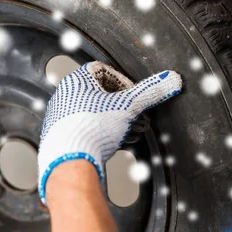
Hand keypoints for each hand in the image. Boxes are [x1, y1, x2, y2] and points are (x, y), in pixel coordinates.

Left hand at [38, 61, 181, 202]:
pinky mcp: (59, 136)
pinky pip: (84, 128)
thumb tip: (172, 80)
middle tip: (136, 118)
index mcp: (76, 79)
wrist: (70, 160)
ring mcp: (60, 116)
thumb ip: (151, 92)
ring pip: (93, 113)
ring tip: (129, 133)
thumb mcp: (128, 107)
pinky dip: (101, 133)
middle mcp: (64, 95)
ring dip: (114, 122)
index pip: (104, 71)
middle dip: (123, 107)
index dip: (124, 82)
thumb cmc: (91, 129)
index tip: (135, 96)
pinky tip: (113, 144)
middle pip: (100, 94)